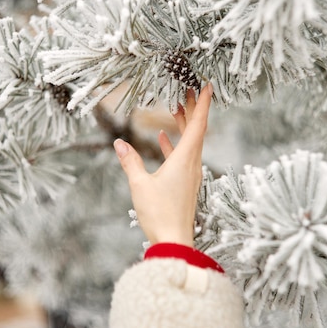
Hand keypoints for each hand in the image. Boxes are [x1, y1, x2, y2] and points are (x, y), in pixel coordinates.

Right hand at [113, 84, 212, 246]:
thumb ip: (131, 162)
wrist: (174, 242)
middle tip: (188, 89)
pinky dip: (174, 145)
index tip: (207, 85)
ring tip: (176, 108)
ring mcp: (190, 175)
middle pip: (196, 130)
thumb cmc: (159, 214)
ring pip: (190, 143)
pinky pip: (182, 157)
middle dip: (193, 108)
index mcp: (186, 160)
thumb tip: (119, 143)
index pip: (198, 125)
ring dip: (184, 125)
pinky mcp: (185, 184)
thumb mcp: (140, 185)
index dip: (203, 104)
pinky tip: (162, 138)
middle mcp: (193, 165)